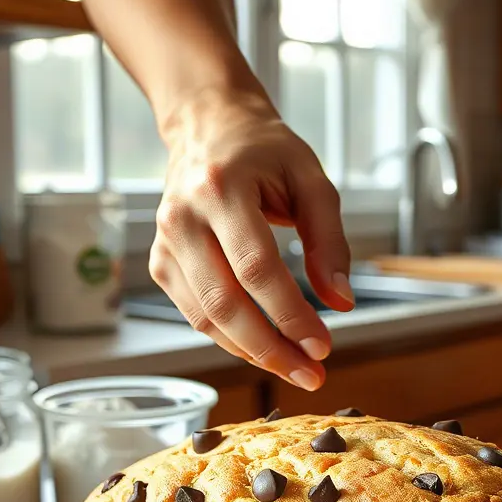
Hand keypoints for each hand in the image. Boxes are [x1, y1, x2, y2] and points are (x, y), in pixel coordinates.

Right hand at [150, 87, 353, 389]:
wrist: (207, 126)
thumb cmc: (264, 151)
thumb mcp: (311, 180)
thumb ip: (330, 241)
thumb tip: (341, 303)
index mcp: (221, 188)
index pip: (257, 267)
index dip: (290, 314)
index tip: (323, 346)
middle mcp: (182, 217)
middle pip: (225, 303)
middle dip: (271, 349)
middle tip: (311, 374)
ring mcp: (164, 242)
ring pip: (206, 318)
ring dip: (252, 353)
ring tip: (294, 369)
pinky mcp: (160, 263)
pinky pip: (196, 315)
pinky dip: (231, 340)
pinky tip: (264, 348)